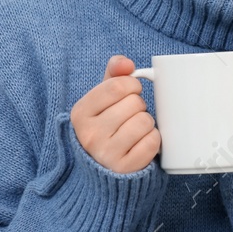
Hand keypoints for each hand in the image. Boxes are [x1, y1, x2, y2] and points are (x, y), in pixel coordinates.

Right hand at [69, 55, 160, 173]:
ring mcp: (106, 153)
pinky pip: (152, 142)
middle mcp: (89, 134)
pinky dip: (152, 140)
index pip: (116, 86)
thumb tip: (126, 63)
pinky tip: (140, 143)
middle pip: (134, 103)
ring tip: (135, 130)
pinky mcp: (124, 168)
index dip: (132, 85)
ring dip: (146, 123)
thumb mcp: (102, 99)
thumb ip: (113, 75)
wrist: (102, 167)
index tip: (131, 91)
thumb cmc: (106, 125)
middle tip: (129, 116)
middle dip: (139, 106)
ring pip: (144, 121)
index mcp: (80, 113)